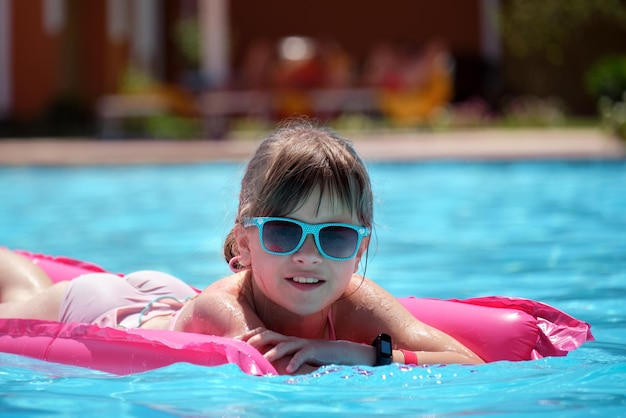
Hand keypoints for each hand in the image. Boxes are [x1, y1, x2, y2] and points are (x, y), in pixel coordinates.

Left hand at [239, 327, 374, 373]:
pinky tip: (288, 370)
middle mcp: (291, 339)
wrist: (337, 351)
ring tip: (264, 360)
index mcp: (285, 339)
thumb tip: (261, 360)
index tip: (237, 340)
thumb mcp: (293, 353)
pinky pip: (302, 355)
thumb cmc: (312, 354)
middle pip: (270, 335)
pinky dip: (295, 362)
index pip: (264, 332)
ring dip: (273, 353)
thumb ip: (280, 354)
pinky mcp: (312, 350)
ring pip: (284, 345)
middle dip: (257, 340)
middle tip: (245, 347)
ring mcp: (301, 344)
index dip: (250, 335)